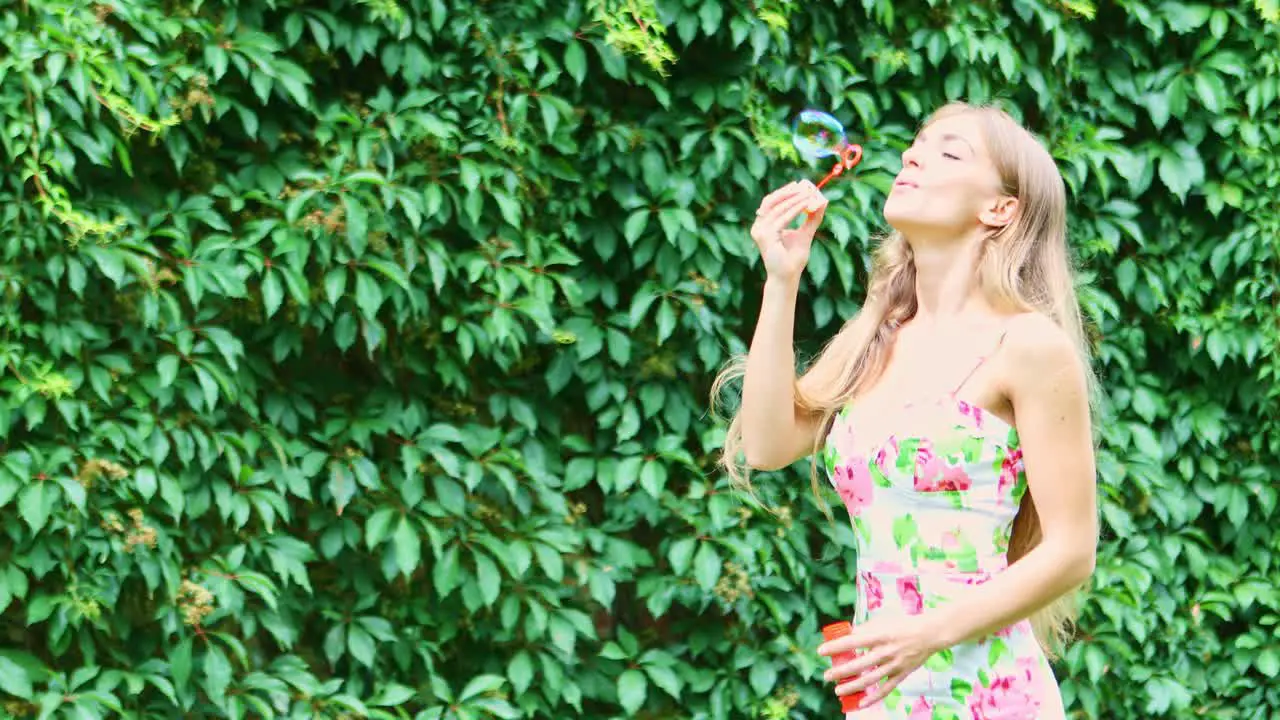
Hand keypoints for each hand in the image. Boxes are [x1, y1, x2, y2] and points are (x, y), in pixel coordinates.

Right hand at [749, 180, 827, 282]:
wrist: (788, 276)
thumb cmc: (793, 259)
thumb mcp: (805, 234)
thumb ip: (812, 219)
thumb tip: (823, 202)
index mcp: (764, 225)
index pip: (771, 202)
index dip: (784, 192)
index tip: (798, 185)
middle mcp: (759, 226)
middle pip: (770, 201)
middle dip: (788, 192)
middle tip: (804, 187)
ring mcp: (760, 231)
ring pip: (777, 208)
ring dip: (794, 199)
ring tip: (808, 195)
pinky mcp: (765, 236)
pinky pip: (782, 218)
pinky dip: (794, 209)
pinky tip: (805, 204)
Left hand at [817, 613, 946, 708]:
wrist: (929, 633)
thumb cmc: (902, 624)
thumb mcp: (882, 621)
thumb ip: (864, 629)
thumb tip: (846, 635)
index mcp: (880, 635)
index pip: (853, 642)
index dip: (835, 647)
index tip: (821, 651)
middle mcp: (886, 651)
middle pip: (859, 664)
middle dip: (841, 671)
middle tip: (827, 675)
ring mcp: (894, 664)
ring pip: (870, 679)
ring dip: (853, 686)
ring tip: (838, 690)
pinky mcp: (902, 674)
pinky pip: (886, 688)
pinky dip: (874, 697)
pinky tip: (861, 703)